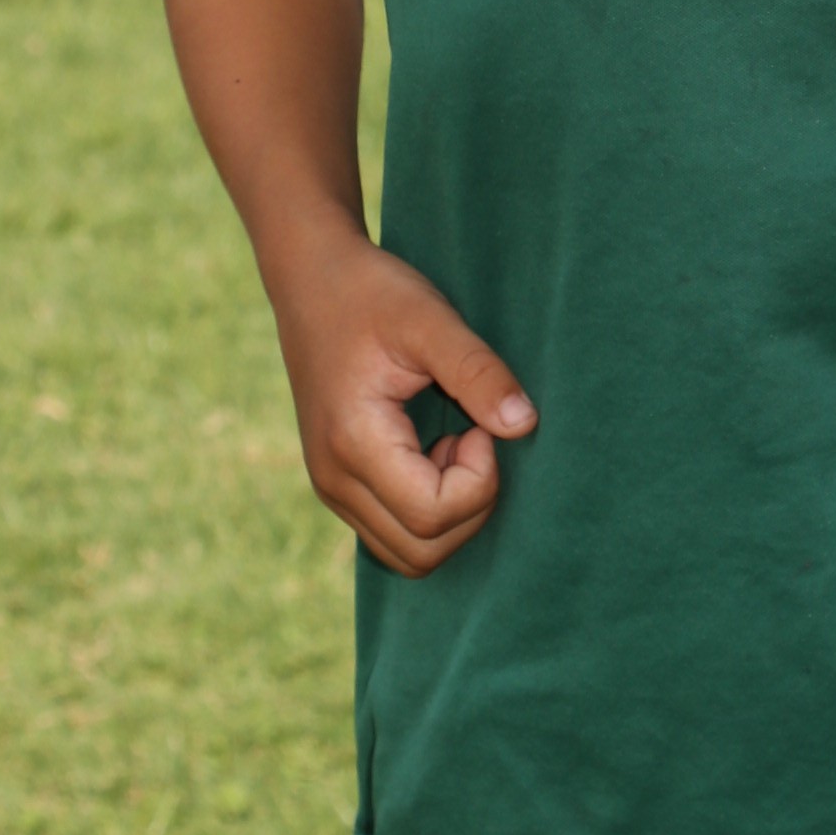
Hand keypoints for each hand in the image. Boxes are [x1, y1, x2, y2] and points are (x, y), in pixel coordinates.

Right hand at [274, 232, 536, 574]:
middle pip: (422, 553)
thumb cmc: (372, 292)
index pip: (432, 515)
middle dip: (469, 505)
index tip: (477, 423)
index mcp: (353, 444)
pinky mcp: (339, 485)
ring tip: (453, 443)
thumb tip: (524, 424)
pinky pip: (393, 533)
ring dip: (450, 513)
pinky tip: (433, 451)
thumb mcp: (430, 319)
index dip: (477, 480)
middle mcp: (334, 481)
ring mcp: (332, 489)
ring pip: (408, 554)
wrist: (311, 279)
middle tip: (472, 436)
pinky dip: (428, 510)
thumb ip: (478, 372)